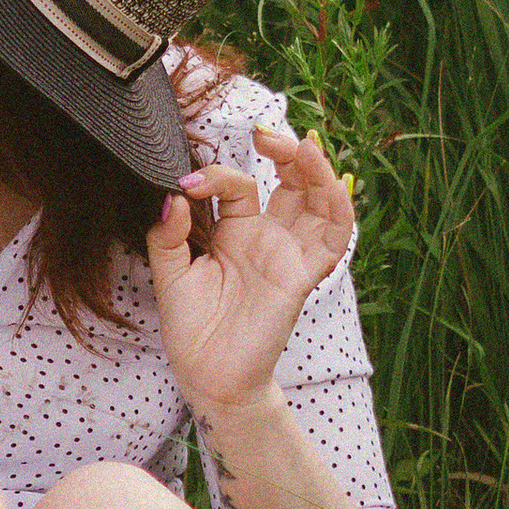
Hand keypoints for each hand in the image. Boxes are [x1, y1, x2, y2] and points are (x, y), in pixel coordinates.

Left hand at [144, 124, 354, 424]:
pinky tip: (333, 185)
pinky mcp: (302, 275)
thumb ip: (168, 234)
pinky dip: (340, 210)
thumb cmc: (191, 326)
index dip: (214, 175)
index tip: (186, 183)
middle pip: (290, 182)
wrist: (208, 374)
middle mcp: (266, 237)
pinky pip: (333, 240)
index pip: (238, 185)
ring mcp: (288, 254)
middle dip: (284, 152)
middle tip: (265, 135)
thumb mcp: (169, 272)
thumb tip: (173, 195)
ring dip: (317, 170)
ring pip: (318, 201)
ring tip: (303, 146)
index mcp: (235, 231)